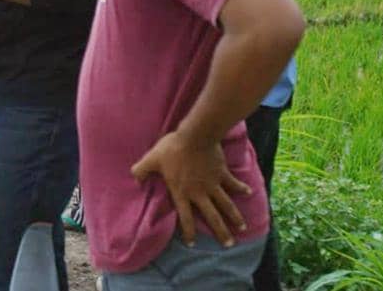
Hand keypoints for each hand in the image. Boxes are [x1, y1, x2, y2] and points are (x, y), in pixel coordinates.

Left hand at [131, 130, 252, 247]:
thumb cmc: (172, 149)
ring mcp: (213, 184)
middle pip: (212, 217)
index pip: (185, 217)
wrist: (195, 137)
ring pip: (226, 205)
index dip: (188, 232)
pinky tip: (249, 193)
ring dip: (235, 217)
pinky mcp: (222, 173)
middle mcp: (200, 193)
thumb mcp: (152, 159)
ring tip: (242, 228)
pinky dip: (241, 188)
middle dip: (221, 232)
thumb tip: (133, 177)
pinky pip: (233, 184)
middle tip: (229, 245)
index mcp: (182, 192)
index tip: (193, 244)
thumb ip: (141, 170)